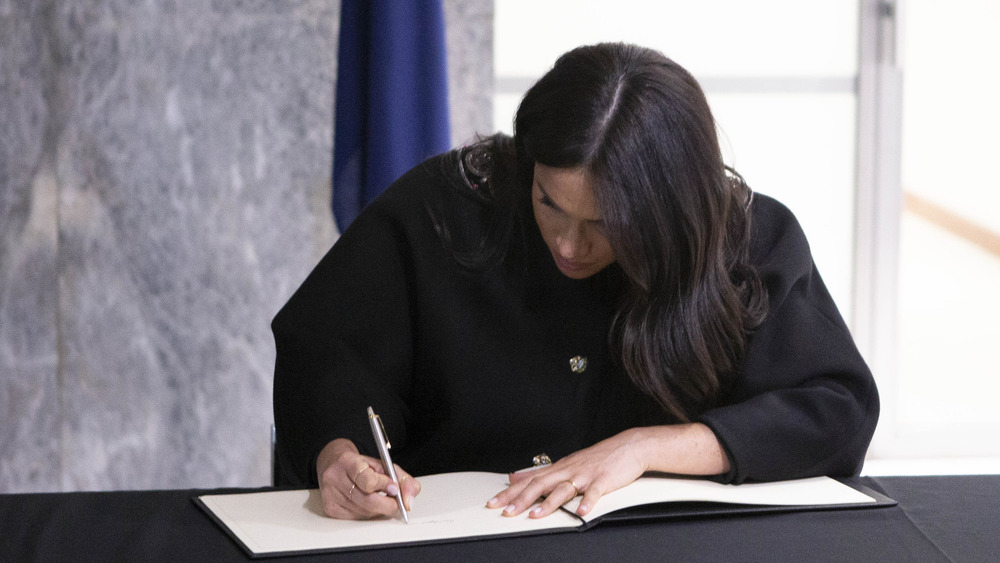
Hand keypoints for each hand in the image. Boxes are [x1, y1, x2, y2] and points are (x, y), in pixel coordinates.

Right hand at [315, 438, 420, 518]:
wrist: (335, 463)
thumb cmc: (361, 465)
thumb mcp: (383, 464)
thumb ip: (402, 479)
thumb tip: (409, 500)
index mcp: (348, 462)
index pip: (368, 480)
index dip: (384, 486)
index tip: (394, 488)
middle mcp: (335, 478)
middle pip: (367, 501)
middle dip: (388, 504)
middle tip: (396, 502)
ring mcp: (330, 494)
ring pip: (365, 512)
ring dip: (378, 509)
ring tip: (380, 498)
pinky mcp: (330, 508)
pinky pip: (356, 518)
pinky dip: (367, 513)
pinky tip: (366, 502)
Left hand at [485, 424, 728, 518]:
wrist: (628, 446)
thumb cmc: (597, 457)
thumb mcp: (565, 462)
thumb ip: (540, 472)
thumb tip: (514, 475)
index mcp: (559, 468)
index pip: (529, 480)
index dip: (510, 492)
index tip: (493, 502)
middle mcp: (568, 470)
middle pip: (540, 485)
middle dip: (521, 499)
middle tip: (506, 511)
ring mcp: (585, 475)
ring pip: (563, 488)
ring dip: (548, 503)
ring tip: (535, 515)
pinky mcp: (603, 480)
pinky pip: (594, 492)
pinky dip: (588, 501)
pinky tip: (582, 512)